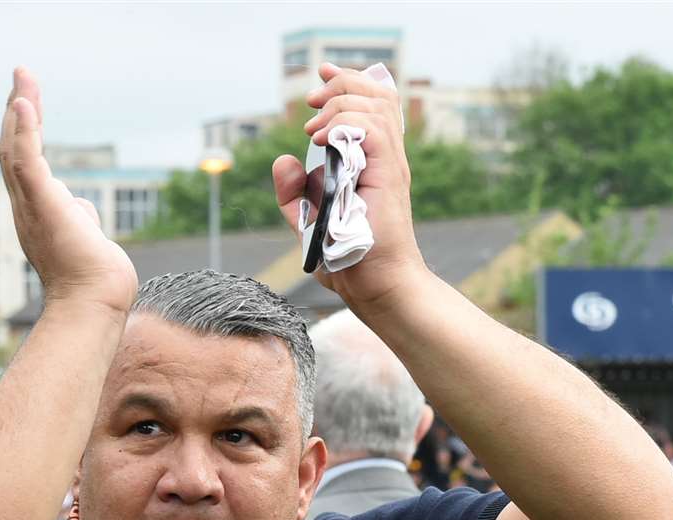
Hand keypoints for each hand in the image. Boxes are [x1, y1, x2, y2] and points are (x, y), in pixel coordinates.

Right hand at [0, 67, 136, 312]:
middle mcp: (27, 207)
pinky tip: (23, 104)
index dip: (23, 131)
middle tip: (21, 77)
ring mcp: (32, 206)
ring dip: (19, 111)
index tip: (27, 102)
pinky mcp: (43, 205)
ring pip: (15, 149)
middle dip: (17, 111)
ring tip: (23, 79)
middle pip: (12, 149)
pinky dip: (23, 131)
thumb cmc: (94, 280)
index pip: (24, 163)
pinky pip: (26, 162)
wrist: (94, 304)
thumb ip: (79, 217)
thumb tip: (81, 209)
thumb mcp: (86, 237)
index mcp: (37, 212)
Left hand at [270, 63, 427, 313]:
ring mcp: (390, 166)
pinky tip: (321, 140)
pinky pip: (372, 131)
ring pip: (374, 106)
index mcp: (374, 162)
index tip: (321, 78)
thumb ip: (295, 194)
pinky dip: (345, 125)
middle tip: (310, 101)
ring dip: (338, 106)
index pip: (374, 103)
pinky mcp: (389, 177)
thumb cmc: (350, 262)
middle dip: (339, 85)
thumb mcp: (310, 223)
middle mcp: (386, 159)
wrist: (376, 288)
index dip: (347, 81)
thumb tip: (283, 160)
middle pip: (377, 94)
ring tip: (314, 130)